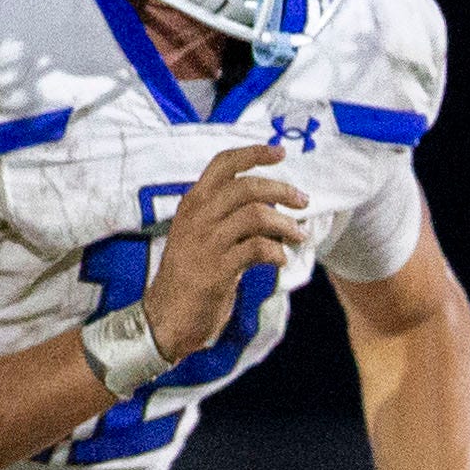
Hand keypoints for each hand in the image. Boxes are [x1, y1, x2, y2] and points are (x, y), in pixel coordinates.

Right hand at [141, 143, 305, 358]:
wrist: (166, 317)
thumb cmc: (189, 274)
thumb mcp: (198, 235)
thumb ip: (224, 215)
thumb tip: (272, 203)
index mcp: (192, 205)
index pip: (222, 165)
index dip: (253, 154)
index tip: (279, 153)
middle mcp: (197, 218)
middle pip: (247, 187)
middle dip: (282, 191)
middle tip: (303, 202)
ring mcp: (206, 243)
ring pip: (256, 215)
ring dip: (285, 225)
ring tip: (297, 236)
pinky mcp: (217, 269)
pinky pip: (258, 249)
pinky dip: (276, 252)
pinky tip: (280, 260)